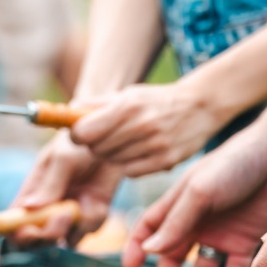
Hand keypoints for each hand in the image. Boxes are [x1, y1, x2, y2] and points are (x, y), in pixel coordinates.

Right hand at [11, 132, 122, 246]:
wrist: (113, 139)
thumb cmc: (80, 143)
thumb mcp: (63, 158)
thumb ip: (49, 184)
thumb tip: (28, 208)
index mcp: (30, 195)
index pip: (12, 224)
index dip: (15, 234)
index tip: (28, 230)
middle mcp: (46, 210)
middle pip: (35, 241)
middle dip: (45, 235)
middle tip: (62, 215)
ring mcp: (68, 216)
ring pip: (63, 240)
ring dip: (71, 228)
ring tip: (81, 204)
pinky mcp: (90, 217)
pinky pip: (88, 231)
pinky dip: (93, 220)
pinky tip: (97, 201)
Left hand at [71, 80, 228, 177]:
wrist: (200, 107)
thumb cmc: (156, 100)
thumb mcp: (128, 94)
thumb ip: (95, 105)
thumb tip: (65, 113)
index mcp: (128, 106)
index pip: (84, 131)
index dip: (76, 135)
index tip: (80, 132)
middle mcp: (141, 126)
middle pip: (95, 149)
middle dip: (93, 144)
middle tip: (104, 137)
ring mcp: (155, 146)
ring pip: (112, 161)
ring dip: (111, 154)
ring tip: (124, 141)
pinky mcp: (165, 162)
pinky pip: (130, 171)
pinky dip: (128, 164)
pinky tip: (138, 151)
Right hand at [121, 125, 266, 266]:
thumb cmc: (235, 163)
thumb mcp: (199, 193)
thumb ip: (175, 223)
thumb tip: (149, 250)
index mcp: (179, 205)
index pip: (149, 229)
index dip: (137, 248)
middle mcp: (197, 222)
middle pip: (173, 255)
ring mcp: (222, 233)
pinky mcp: (249, 242)